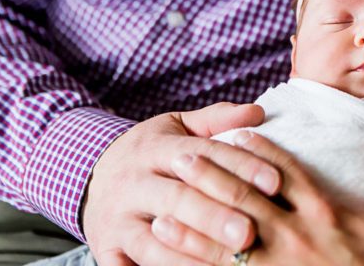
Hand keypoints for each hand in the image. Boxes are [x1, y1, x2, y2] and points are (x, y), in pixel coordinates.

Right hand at [82, 102, 282, 265]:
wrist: (88, 172)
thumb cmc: (149, 151)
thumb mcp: (176, 126)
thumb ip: (216, 119)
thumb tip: (258, 112)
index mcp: (156, 148)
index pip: (204, 154)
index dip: (240, 167)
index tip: (275, 182)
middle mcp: (134, 182)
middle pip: (177, 199)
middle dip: (215, 216)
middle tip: (250, 233)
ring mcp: (117, 218)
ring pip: (152, 241)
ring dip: (187, 254)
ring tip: (224, 263)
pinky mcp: (105, 247)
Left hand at [167, 133, 363, 265]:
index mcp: (329, 213)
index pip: (288, 173)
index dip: (262, 151)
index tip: (240, 134)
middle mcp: (300, 235)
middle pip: (247, 198)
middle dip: (212, 176)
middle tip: (181, 157)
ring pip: (229, 240)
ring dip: (194, 224)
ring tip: (163, 209)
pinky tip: (175, 265)